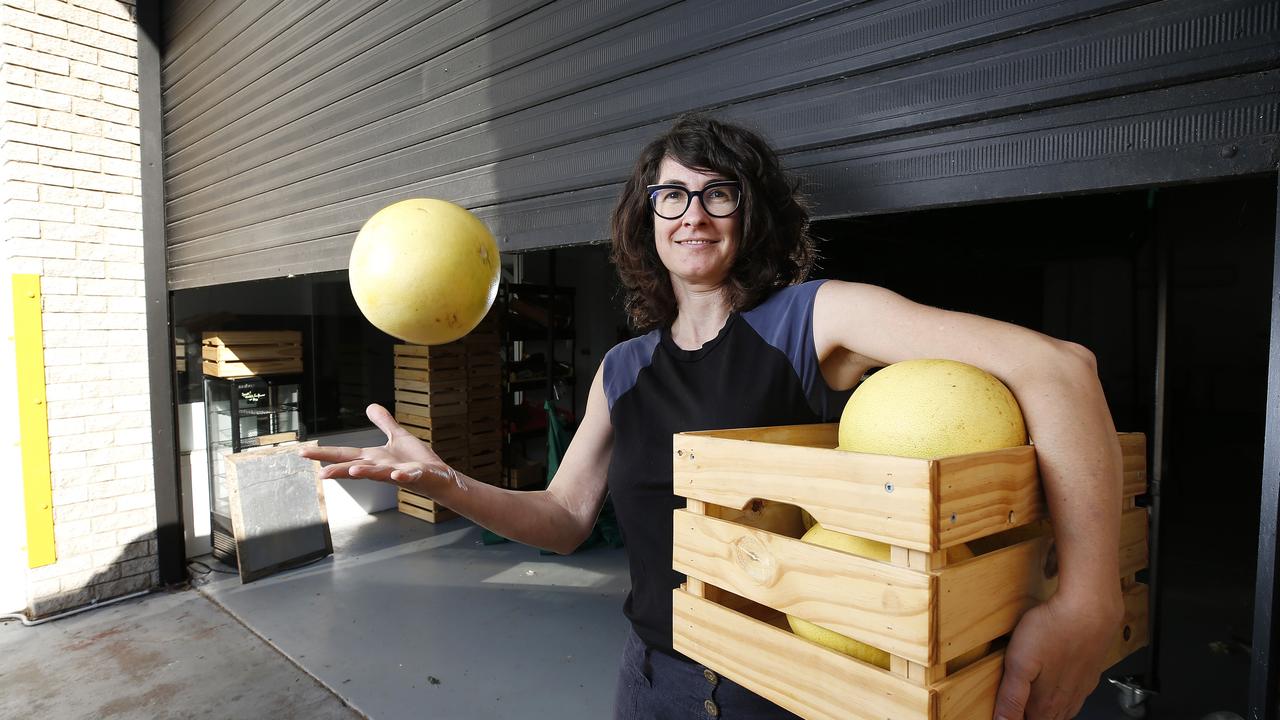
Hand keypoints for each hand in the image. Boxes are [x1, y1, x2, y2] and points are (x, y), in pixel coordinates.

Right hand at [299, 404, 462, 494]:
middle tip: (318, 473)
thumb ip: (383, 422)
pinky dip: (400, 476)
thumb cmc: (417, 460)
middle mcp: (381, 468)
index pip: (344, 455)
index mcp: (374, 458)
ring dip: (364, 473)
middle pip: (354, 467)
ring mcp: (397, 474)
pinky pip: (406, 476)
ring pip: (377, 474)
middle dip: (336, 469)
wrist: (439, 477)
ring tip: (350, 472)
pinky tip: (395, 475)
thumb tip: (370, 406)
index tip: (302, 451)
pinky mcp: (415, 476)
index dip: (323, 453)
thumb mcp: (397, 436)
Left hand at [993, 592, 1120, 719]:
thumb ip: (1011, 698)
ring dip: (1046, 710)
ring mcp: (1080, 688)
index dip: (1014, 718)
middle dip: (1028, 714)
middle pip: (1044, 719)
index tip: (1007, 711)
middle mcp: (1066, 701)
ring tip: (1031, 705)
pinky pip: (1074, 695)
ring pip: (1061, 711)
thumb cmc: (1054, 630)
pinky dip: (1062, 698)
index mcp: (1047, 703)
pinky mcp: (1088, 673)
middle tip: (1016, 706)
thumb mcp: (1019, 663)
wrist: (1091, 609)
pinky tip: (1057, 689)